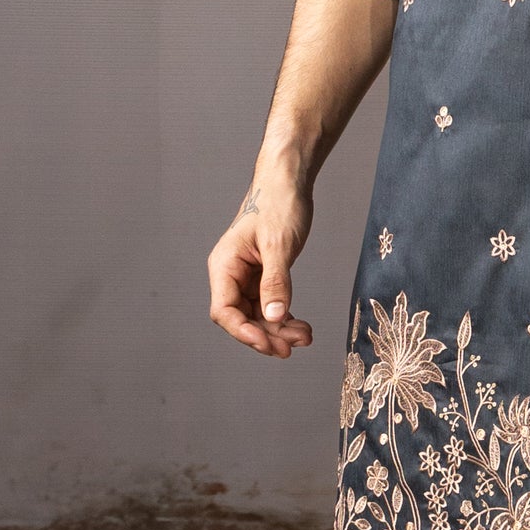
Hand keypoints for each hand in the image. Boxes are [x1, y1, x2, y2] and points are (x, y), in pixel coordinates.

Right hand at [208, 160, 313, 356]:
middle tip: (291, 347)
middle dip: (265, 335)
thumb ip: (275, 281)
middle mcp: (231, 274)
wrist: (289, 181)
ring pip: (257, 316)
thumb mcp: (279, 244)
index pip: (224, 311)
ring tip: (304, 337)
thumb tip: (273, 317)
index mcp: (224, 265)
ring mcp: (247, 277)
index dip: (244, 332)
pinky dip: (284, 318)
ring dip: (278, 330)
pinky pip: (269, 306)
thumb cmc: (279, 204)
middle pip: (240, 318)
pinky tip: (302, 327)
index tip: (268, 343)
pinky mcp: (263, 276)